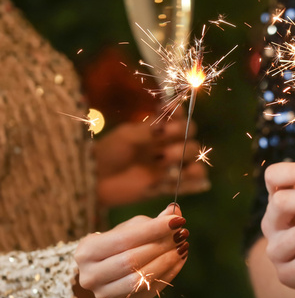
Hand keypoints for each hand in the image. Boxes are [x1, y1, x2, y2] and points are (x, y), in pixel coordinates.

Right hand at [73, 204, 188, 297]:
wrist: (106, 270)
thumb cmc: (118, 244)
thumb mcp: (130, 228)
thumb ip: (151, 222)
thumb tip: (174, 210)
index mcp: (87, 251)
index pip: (124, 239)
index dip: (153, 229)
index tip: (177, 220)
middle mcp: (90, 276)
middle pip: (131, 260)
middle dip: (161, 246)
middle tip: (182, 234)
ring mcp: (105, 294)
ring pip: (140, 278)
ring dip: (166, 261)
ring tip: (182, 246)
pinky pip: (150, 290)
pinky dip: (169, 273)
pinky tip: (179, 260)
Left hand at [94, 117, 208, 207]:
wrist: (95, 179)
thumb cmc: (108, 152)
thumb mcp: (126, 137)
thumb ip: (148, 131)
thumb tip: (165, 126)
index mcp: (158, 131)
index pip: (178, 118)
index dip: (179, 113)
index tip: (170, 111)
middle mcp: (167, 146)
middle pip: (191, 139)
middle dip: (182, 140)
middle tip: (163, 149)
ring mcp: (169, 167)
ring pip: (194, 162)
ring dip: (189, 162)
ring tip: (170, 168)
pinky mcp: (167, 186)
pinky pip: (189, 185)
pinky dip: (197, 183)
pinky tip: (197, 184)